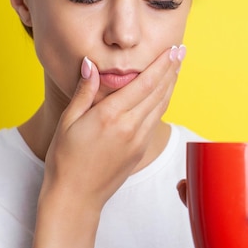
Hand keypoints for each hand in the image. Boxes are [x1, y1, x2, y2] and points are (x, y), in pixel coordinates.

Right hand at [42, 46, 183, 211]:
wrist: (76, 198)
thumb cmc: (65, 159)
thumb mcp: (68, 122)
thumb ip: (84, 92)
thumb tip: (90, 64)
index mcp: (110, 115)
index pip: (145, 82)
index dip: (162, 64)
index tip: (173, 49)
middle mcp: (130, 126)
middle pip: (159, 92)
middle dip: (172, 69)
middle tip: (181, 51)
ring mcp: (137, 140)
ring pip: (161, 106)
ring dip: (171, 85)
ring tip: (177, 68)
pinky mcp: (140, 151)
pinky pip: (155, 120)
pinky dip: (163, 103)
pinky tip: (163, 95)